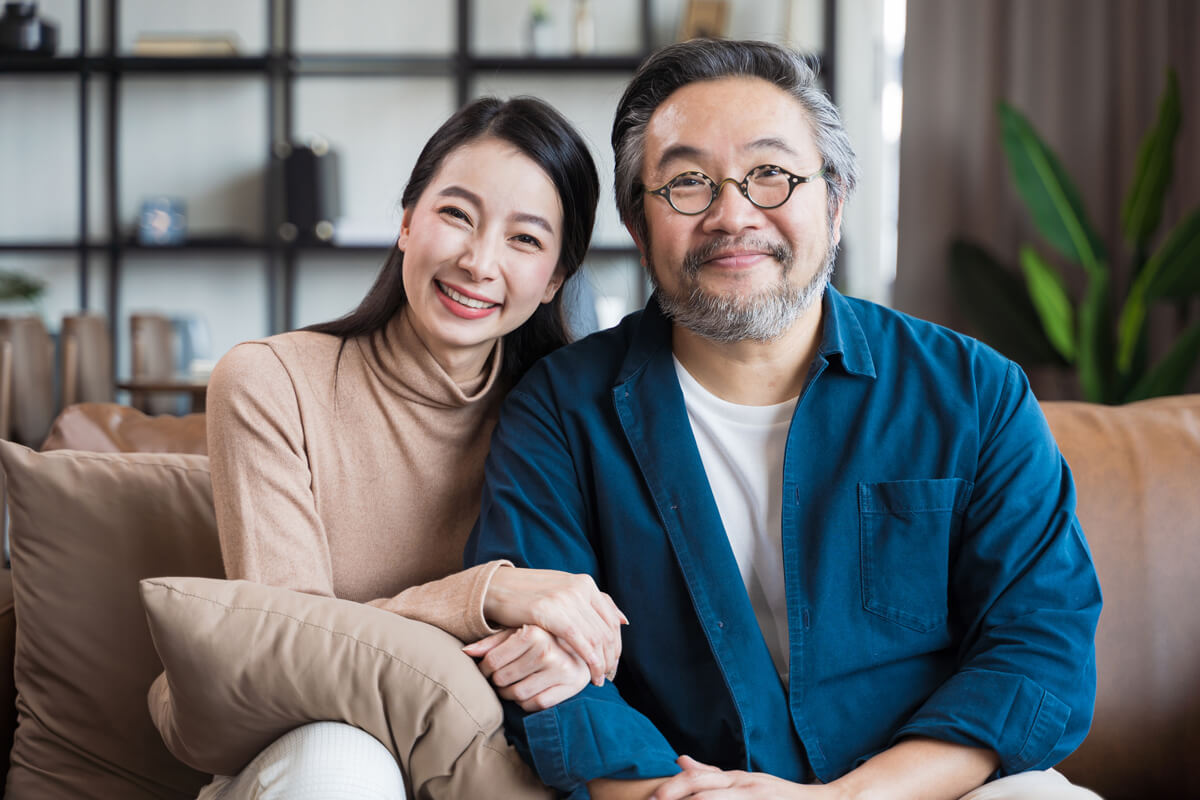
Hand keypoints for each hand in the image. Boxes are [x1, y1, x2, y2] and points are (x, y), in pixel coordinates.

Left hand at [463, 625, 590, 710]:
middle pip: (503, 679)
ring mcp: (562, 669)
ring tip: (511, 686)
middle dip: (496, 682)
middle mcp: (548, 649)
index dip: (483, 669)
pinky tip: (528, 692)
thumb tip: (465, 652)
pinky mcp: (570, 686)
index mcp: (533, 632)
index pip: (492, 661)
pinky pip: (536, 704)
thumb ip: (491, 642)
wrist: (582, 645)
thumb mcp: (516, 633)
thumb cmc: (541, 638)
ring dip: (509, 694)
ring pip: (518, 694)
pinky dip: (527, 703)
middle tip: (498, 679)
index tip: (485, 670)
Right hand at [482, 566, 626, 684]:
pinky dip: (590, 661)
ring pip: (597, 638)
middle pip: (607, 630)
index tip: (613, 662)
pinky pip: (580, 641)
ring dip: (602, 663)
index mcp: (585, 583)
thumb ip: (592, 604)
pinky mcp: (550, 611)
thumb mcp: (564, 593)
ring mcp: (566, 598)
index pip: (611, 618)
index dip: (616, 643)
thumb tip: (625, 619)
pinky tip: (590, 675)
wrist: (495, 587)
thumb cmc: (529, 595)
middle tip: (609, 675)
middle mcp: (580, 588)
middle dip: (611, 656)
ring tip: (600, 679)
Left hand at [650, 756, 832, 799]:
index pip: (698, 777)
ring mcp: (754, 799)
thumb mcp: (746, 782)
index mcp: (736, 779)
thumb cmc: (780, 797)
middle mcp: (745, 787)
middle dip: (675, 796)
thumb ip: (713, 774)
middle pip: (702, 789)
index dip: (672, 787)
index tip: (652, 797)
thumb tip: (680, 760)